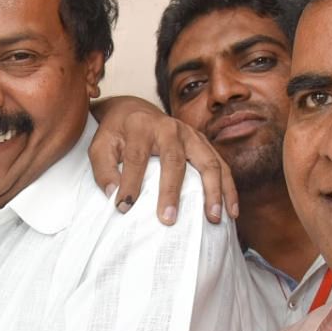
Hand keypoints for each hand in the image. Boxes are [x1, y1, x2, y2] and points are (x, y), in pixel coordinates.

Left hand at [90, 96, 237, 224]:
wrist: (134, 111)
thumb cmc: (116, 133)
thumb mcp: (100, 146)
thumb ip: (103, 169)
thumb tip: (113, 195)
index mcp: (141, 126)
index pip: (135, 157)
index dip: (129, 183)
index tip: (123, 208)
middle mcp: (169, 127)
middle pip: (174, 160)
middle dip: (172, 191)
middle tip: (169, 219)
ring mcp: (191, 135)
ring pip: (208, 162)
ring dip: (213, 191)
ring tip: (213, 218)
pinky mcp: (204, 143)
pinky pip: (222, 165)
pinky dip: (228, 188)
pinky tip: (231, 211)